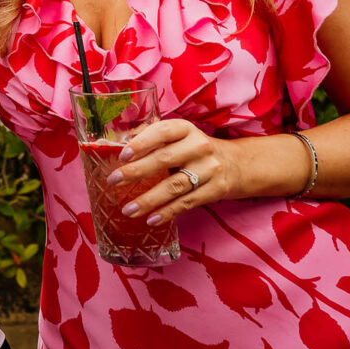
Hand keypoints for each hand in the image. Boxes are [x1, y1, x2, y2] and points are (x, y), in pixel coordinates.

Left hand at [109, 118, 238, 224]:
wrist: (236, 164)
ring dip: (149, 199)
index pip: (162, 131)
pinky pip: (187, 203)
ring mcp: (209, 169)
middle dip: (136, 171)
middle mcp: (199, 147)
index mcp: (186, 129)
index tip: (122, 155)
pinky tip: (150, 219)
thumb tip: (118, 142)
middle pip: (164, 159)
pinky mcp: (215, 190)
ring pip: (174, 186)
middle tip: (114, 181)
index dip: (142, 142)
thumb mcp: (179, 136)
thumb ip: (152, 137)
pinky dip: (167, 212)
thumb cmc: (194, 149)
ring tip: (128, 209)